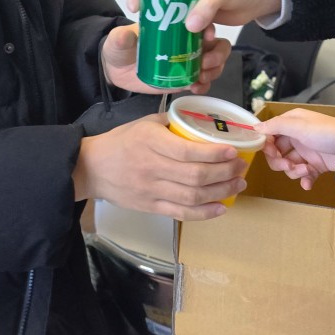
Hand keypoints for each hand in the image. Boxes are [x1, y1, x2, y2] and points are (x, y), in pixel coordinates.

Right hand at [73, 114, 247, 219]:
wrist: (92, 168)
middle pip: (195, 176)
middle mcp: (153, 168)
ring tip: (238, 184)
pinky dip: (205, 213)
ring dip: (221, 192)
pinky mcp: (151, 207)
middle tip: (242, 167)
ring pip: (193, 197)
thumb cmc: (121, 141)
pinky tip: (221, 207)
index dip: (215, 154)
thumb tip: (203, 121)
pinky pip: (181, 213)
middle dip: (225, 173)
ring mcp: (152, 191)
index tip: (233, 150)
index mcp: (151, 142)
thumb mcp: (145, 122)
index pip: (189, 152)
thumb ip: (173, 122)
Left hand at [101, 23, 230, 94]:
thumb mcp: (119, 40)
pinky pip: (204, 81)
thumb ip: (121, 37)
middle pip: (216, 43)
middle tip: (205, 63)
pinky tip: (196, 88)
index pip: (201, 21)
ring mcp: (189, 60)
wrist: (118, 71)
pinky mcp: (186, 78)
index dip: (209, 26)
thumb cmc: (122, 48)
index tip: (207, 36)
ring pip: (215, 62)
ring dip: (214, 69)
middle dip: (217, 53)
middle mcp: (188, 41)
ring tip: (201, 78)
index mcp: (176, 25)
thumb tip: (125, 35)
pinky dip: (205, 85)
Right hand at [127, 0, 280, 30]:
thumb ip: (207, 7)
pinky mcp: (191, 11)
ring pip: (162, 4)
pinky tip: (172, 38)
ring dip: (158, 17)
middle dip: (143, 0)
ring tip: (152, 29)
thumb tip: (188, 25)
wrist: (256, 2)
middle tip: (139, 14)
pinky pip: (175, 18)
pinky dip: (173, 28)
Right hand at [257, 109, 334, 190]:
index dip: (268, 147)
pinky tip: (308, 183)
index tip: (272, 154)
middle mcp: (297, 138)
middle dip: (281, 163)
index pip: (271, 136)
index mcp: (291, 124)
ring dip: (295, 171)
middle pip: (277, 154)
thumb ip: (276, 126)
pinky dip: (304, 180)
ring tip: (306, 170)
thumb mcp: (298, 126)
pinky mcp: (316, 166)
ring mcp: (306, 153)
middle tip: (289, 165)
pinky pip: (303, 176)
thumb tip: (256, 128)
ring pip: (289, 167)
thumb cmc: (325, 132)